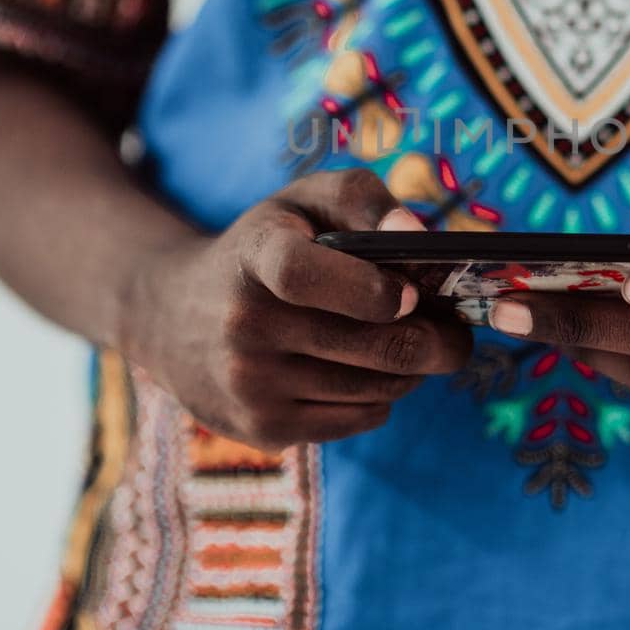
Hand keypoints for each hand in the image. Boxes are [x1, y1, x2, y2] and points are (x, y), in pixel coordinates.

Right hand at [121, 170, 472, 450]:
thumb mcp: (300, 202)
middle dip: (439, 342)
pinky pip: (361, 418)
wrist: (172, 317)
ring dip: (414, 369)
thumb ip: (363, 199)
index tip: (410, 294)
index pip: (302, 275)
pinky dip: (382, 397)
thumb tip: (419, 236)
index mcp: (255, 256)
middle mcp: (245, 325)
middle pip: (377, 346)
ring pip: (380, 387)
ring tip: (411, 345)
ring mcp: (251, 385)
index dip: (368, 289)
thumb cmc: (263, 247)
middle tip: (457, 332)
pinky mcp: (263, 430)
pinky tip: (368, 371)